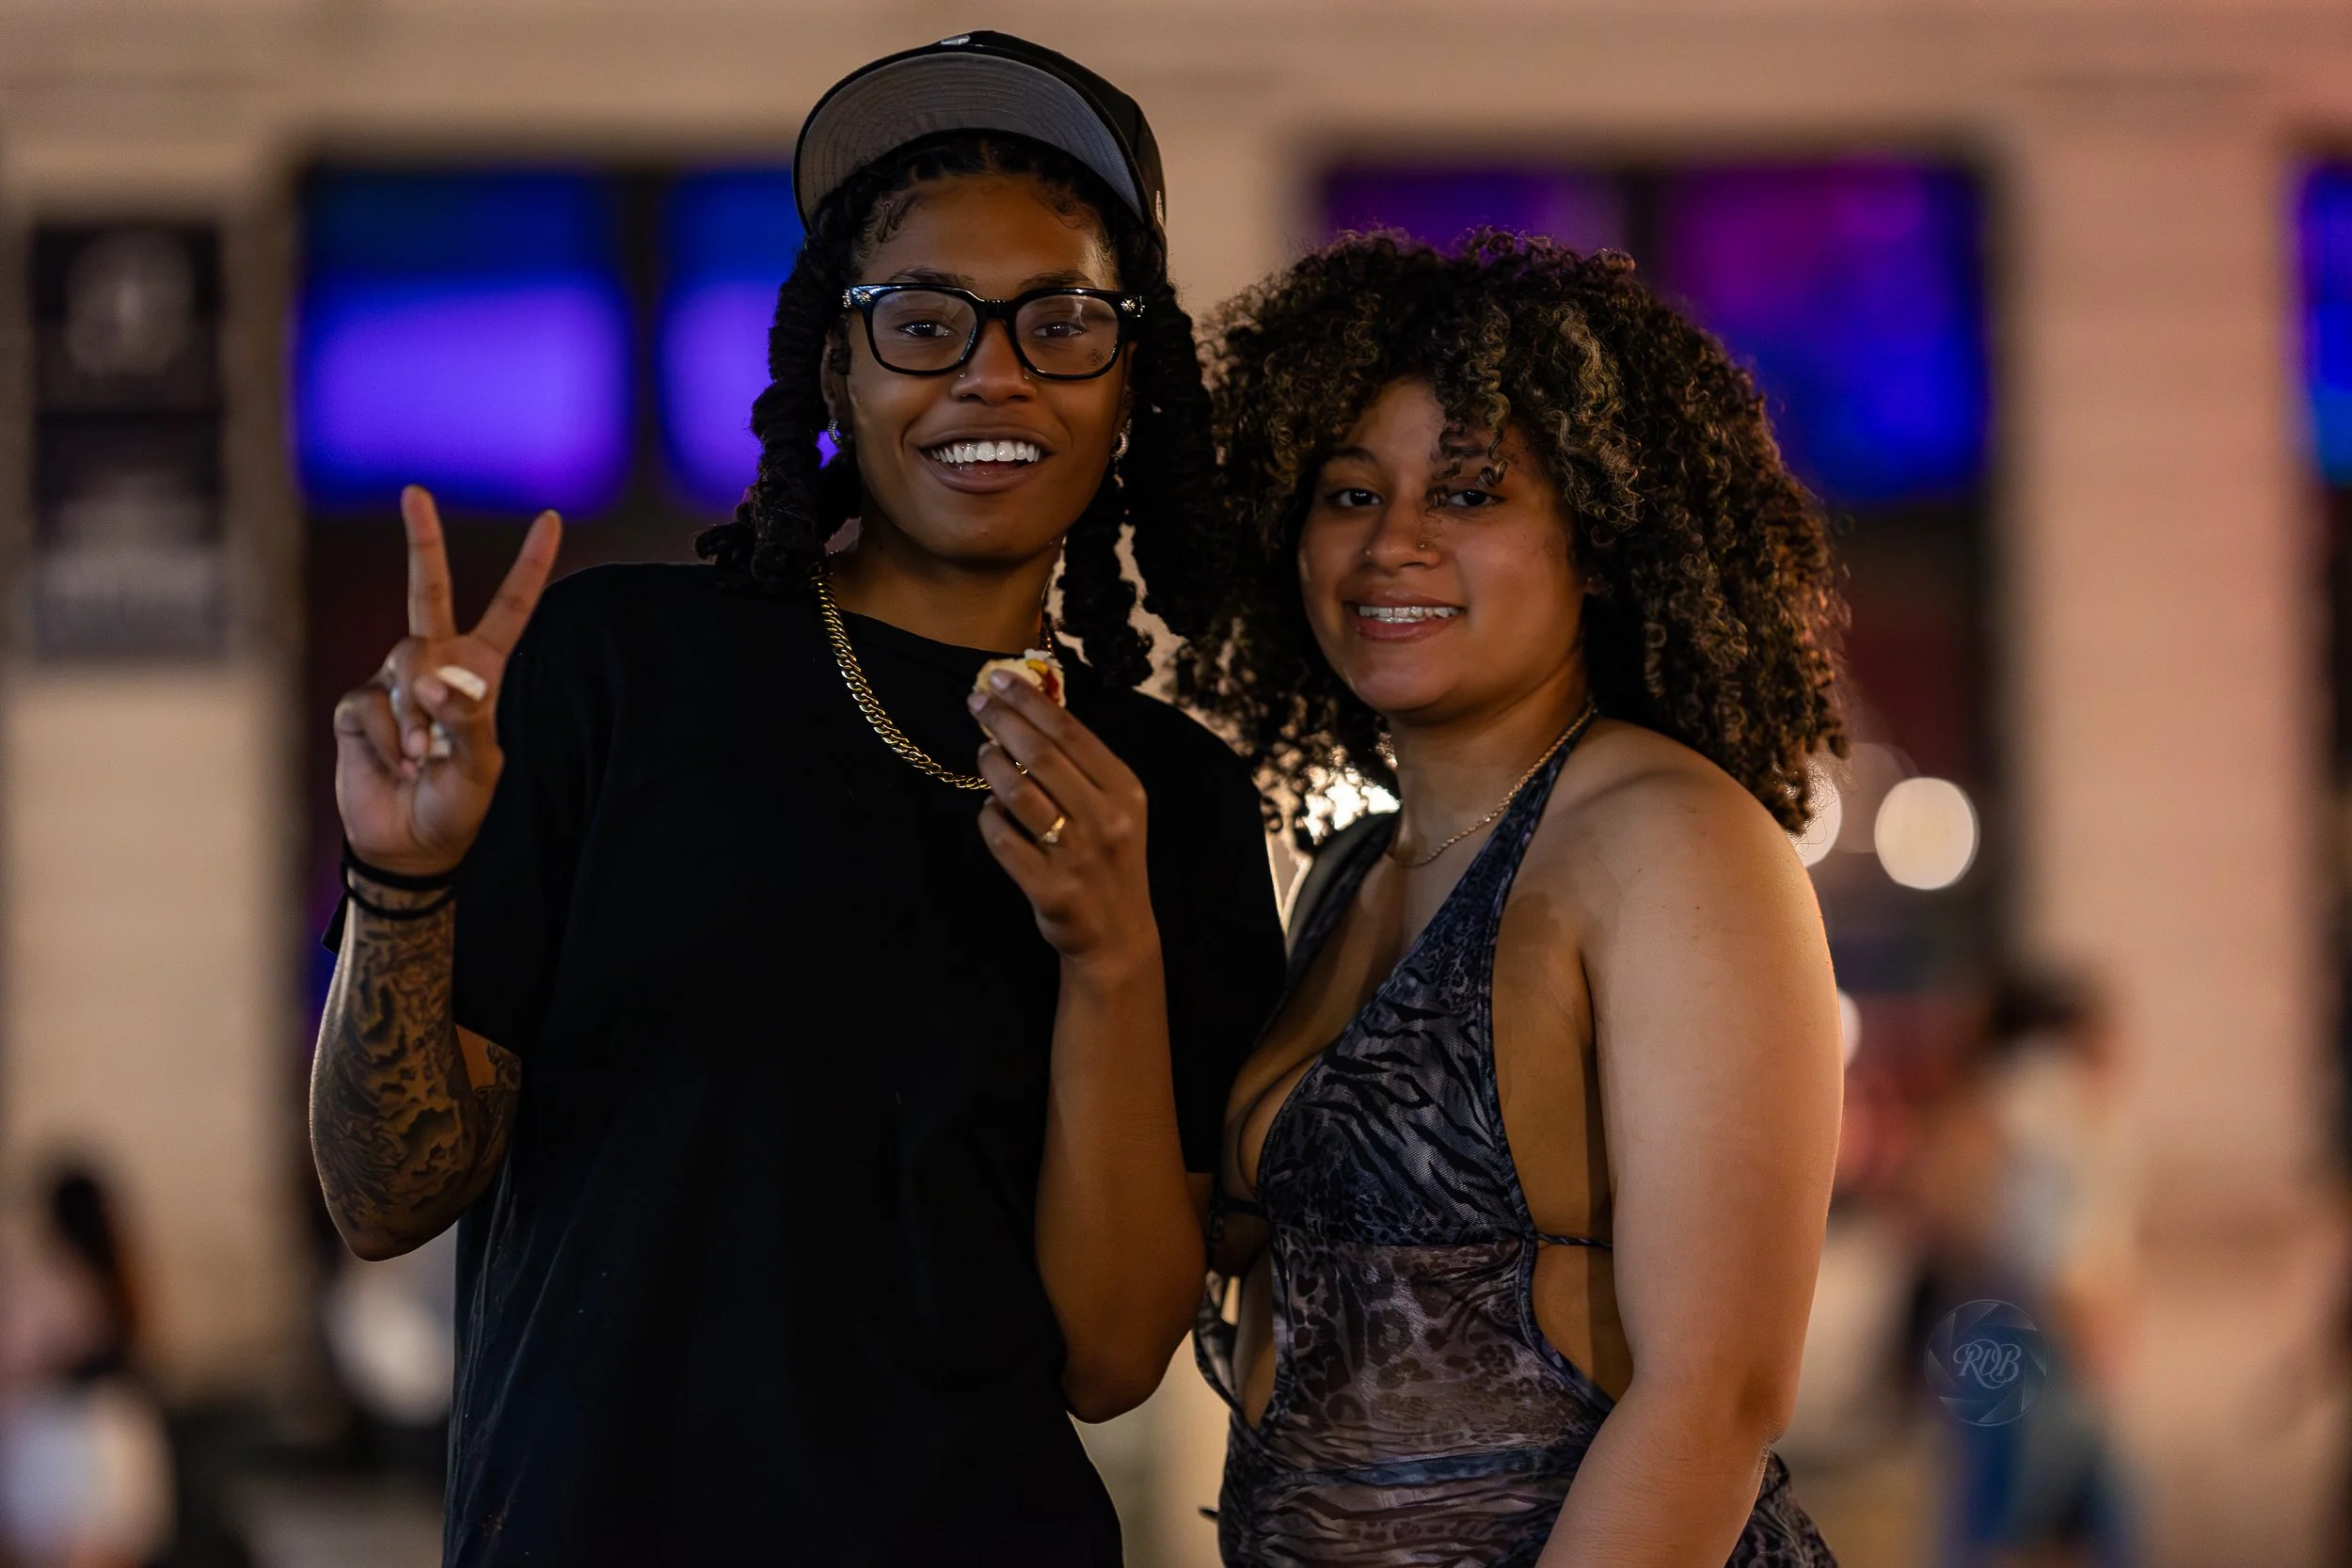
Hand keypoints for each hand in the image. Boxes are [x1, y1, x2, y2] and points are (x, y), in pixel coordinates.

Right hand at [332, 486, 561, 876]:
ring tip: (420, 756)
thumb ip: (470, 721)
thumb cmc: (458, 806)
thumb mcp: (483, 769)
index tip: (550, 518)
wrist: (409, 844)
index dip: (530, 565)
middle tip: (415, 492)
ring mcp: (393, 681)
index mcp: (484, 671)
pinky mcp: (357, 704)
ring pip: (404, 660)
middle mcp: (437, 664)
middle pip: (427, 590)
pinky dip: (384, 736)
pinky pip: (369, 702)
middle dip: (422, 541)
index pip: (511, 609)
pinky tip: (394, 763)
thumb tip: (438, 680)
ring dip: (414, 712)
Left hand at [968, 672, 1158, 966]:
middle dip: (1001, 721)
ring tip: (982, 753)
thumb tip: (1028, 710)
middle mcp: (1105, 819)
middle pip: (1040, 755)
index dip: (1029, 700)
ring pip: (1017, 793)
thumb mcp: (1115, 807)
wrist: (1117, 933)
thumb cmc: (1109, 857)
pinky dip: (988, 817)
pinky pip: (1002, 838)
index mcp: (1125, 790)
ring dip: (991, 765)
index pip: (1071, 731)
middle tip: (975, 702)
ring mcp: (1077, 855)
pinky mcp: (1049, 888)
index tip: (997, 678)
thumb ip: (1081, 765)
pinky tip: (989, 809)